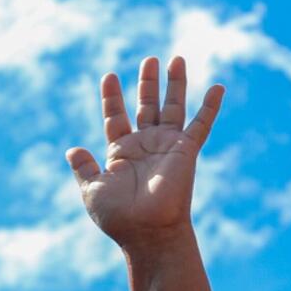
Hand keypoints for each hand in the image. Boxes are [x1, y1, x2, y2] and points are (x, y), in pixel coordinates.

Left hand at [68, 57, 222, 253]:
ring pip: (172, 107)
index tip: (109, 76)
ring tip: (176, 59)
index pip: (116, 117)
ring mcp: (167, 146)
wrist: (147, 231)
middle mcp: (145, 145)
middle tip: (149, 59)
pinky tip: (218, 87)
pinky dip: (210, 106)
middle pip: (147, 106)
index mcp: (121, 152)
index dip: (112, 97)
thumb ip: (84, 168)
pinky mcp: (186, 151)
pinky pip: (201, 124)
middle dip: (147, 83)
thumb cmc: (119, 216)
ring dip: (175, 83)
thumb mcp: (92, 190)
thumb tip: (72, 150)